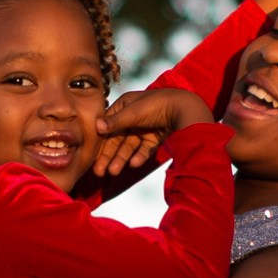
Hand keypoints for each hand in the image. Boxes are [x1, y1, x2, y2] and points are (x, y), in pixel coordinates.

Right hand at [88, 80, 213, 180]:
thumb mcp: (133, 113)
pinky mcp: (155, 137)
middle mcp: (132, 117)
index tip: (92, 156)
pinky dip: (140, 156)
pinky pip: (144, 149)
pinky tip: (135, 164)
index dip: (100, 141)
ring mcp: (144, 128)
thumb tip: (96, 126)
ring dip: (121, 159)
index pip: (108, 126)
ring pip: (129, 146)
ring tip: (114, 172)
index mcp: (124, 106)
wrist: (184, 108)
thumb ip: (115, 122)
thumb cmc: (156, 104)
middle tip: (99, 172)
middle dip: (108, 155)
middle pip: (117, 139)